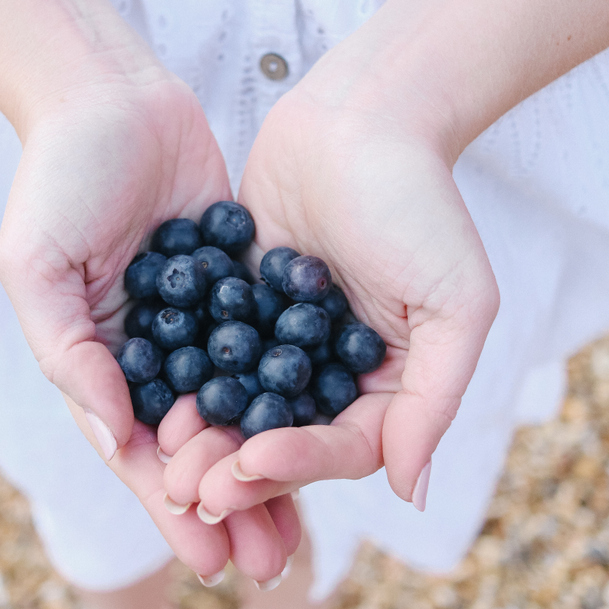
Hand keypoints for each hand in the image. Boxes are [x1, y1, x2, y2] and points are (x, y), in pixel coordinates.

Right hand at [0, 73, 297, 582]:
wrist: (111, 97)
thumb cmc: (58, 179)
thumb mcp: (38, 267)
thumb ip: (68, 351)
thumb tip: (115, 434)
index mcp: (99, 362)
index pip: (138, 452)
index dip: (174, 507)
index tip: (210, 559)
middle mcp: (152, 354)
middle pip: (198, 446)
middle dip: (233, 504)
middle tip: (273, 562)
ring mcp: (200, 323)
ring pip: (241, 411)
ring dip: (271, 465)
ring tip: (306, 523)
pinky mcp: (239, 287)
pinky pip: (270, 350)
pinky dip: (293, 393)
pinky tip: (329, 430)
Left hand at [163, 71, 498, 516]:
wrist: (365, 114)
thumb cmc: (420, 202)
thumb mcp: (456, 301)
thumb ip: (434, 397)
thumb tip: (412, 494)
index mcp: (387, 382)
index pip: (342, 446)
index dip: (297, 464)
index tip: (250, 465)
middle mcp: (333, 369)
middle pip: (284, 436)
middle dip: (239, 466)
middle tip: (191, 487)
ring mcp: (284, 338)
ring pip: (242, 403)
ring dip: (207, 434)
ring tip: (165, 452)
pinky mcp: (243, 302)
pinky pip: (212, 351)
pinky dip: (186, 376)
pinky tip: (152, 394)